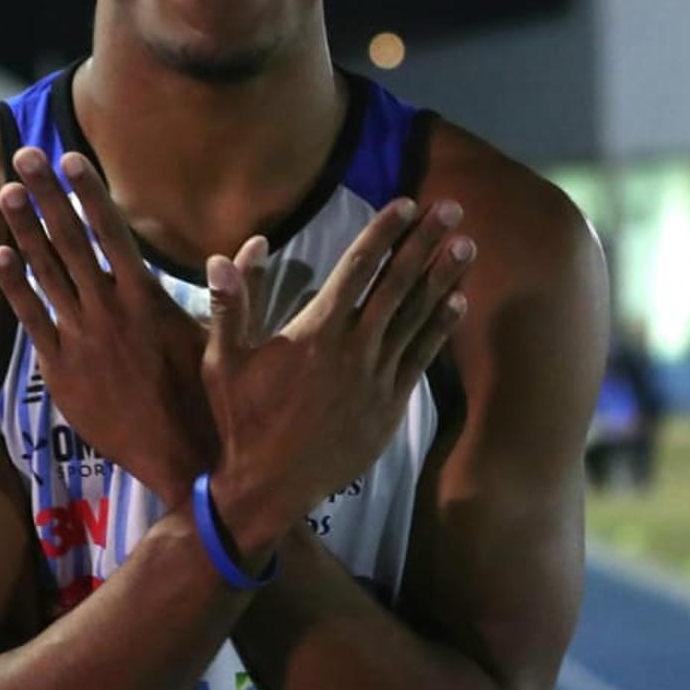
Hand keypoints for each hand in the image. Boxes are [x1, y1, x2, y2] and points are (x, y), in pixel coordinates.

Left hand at [0, 148, 216, 504]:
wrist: (178, 459)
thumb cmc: (206, 398)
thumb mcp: (225, 339)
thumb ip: (237, 287)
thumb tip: (257, 242)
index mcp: (146, 298)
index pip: (112, 231)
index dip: (89, 191)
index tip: (70, 156)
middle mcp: (109, 311)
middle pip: (70, 241)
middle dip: (47, 196)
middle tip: (24, 156)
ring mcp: (80, 338)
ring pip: (45, 274)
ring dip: (24, 231)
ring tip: (6, 193)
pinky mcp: (61, 369)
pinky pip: (31, 319)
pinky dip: (15, 287)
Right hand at [201, 198, 474, 560]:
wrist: (269, 486)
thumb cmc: (243, 420)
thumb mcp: (223, 361)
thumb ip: (232, 304)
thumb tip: (232, 252)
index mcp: (316, 331)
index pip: (358, 267)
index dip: (384, 232)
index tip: (407, 204)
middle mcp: (353, 348)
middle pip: (397, 283)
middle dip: (426, 242)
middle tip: (452, 209)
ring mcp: (376, 377)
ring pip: (417, 317)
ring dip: (443, 278)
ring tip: (466, 245)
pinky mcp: (390, 404)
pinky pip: (421, 357)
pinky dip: (440, 327)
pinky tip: (457, 302)